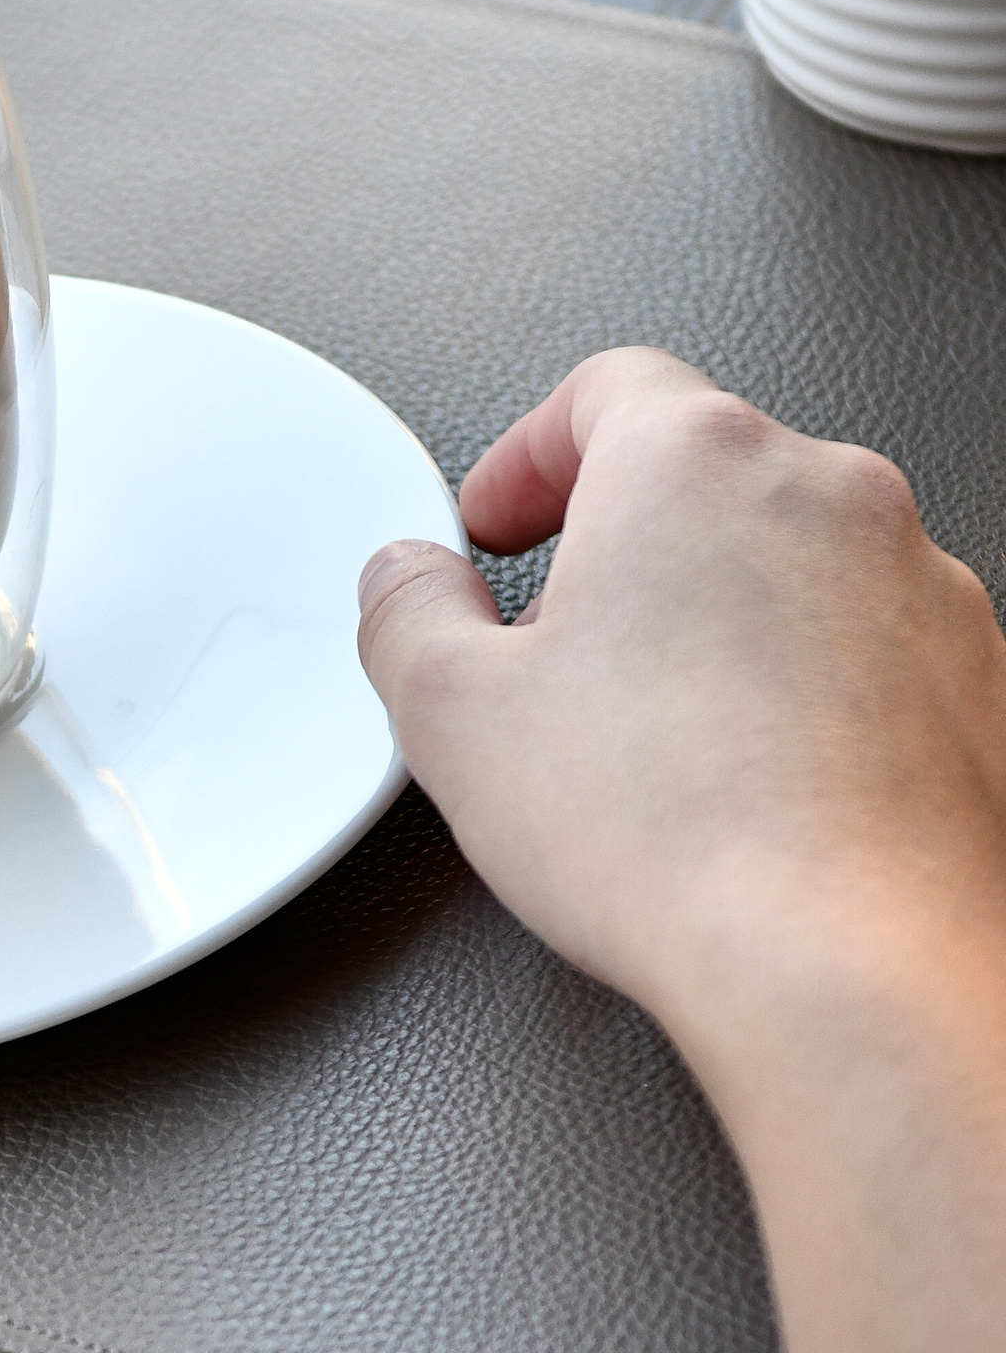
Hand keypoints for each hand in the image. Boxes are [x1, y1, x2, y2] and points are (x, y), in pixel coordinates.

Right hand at [358, 348, 1005, 1352]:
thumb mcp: (451, 717)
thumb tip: (405, 584)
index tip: (497, 523)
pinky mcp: (973, 678)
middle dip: (619, 548)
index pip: (601, 390)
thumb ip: (404, 615)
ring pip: (790, 562)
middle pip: (700, 474)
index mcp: (695, 460)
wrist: (848, 962)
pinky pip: (864, 647)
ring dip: (718, 619)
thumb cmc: (680, 836)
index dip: (528, 455)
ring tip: (655, 739)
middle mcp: (828, 492)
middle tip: (557, 648)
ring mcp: (919, 582)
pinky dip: (804, 687)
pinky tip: (746, 783)